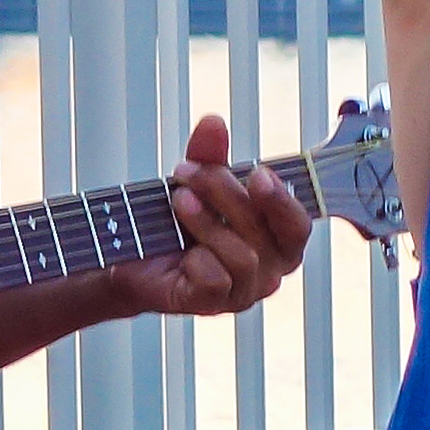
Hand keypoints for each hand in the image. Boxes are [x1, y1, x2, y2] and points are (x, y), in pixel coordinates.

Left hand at [108, 116, 311, 321]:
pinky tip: (182, 252)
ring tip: (179, 201)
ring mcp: (241, 292)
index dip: (282, 201)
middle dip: (224, 194)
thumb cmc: (177, 219)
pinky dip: (197, 260)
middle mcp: (267, 269)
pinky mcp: (211, 306)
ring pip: (241, 256)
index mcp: (276, 239)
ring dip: (205, 222)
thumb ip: (209, 154)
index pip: (297, 225)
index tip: (257, 173)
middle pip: (262, 231)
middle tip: (187, 172)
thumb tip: (213, 122)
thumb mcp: (195, 180)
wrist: (132, 255)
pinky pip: (216, 282)